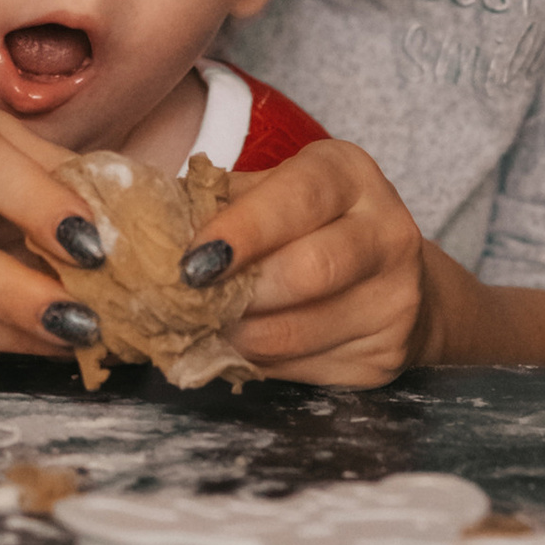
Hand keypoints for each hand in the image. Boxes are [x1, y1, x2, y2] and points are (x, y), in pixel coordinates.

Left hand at [189, 137, 441, 388]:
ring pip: (300, 331)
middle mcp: (386, 231)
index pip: (298, 198)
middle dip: (238, 295)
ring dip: (238, 337)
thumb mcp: (273, 192)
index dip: (242, 231)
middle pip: (308, 271)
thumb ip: (220, 204)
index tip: (192, 261)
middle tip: (190, 305)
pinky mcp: (386, 353)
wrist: (390, 278)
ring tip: (207, 329)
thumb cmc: (310, 225)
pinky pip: (305, 369)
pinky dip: (259, 362)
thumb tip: (150, 230)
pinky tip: (241, 348)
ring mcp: (395, 297)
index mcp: (349, 175)